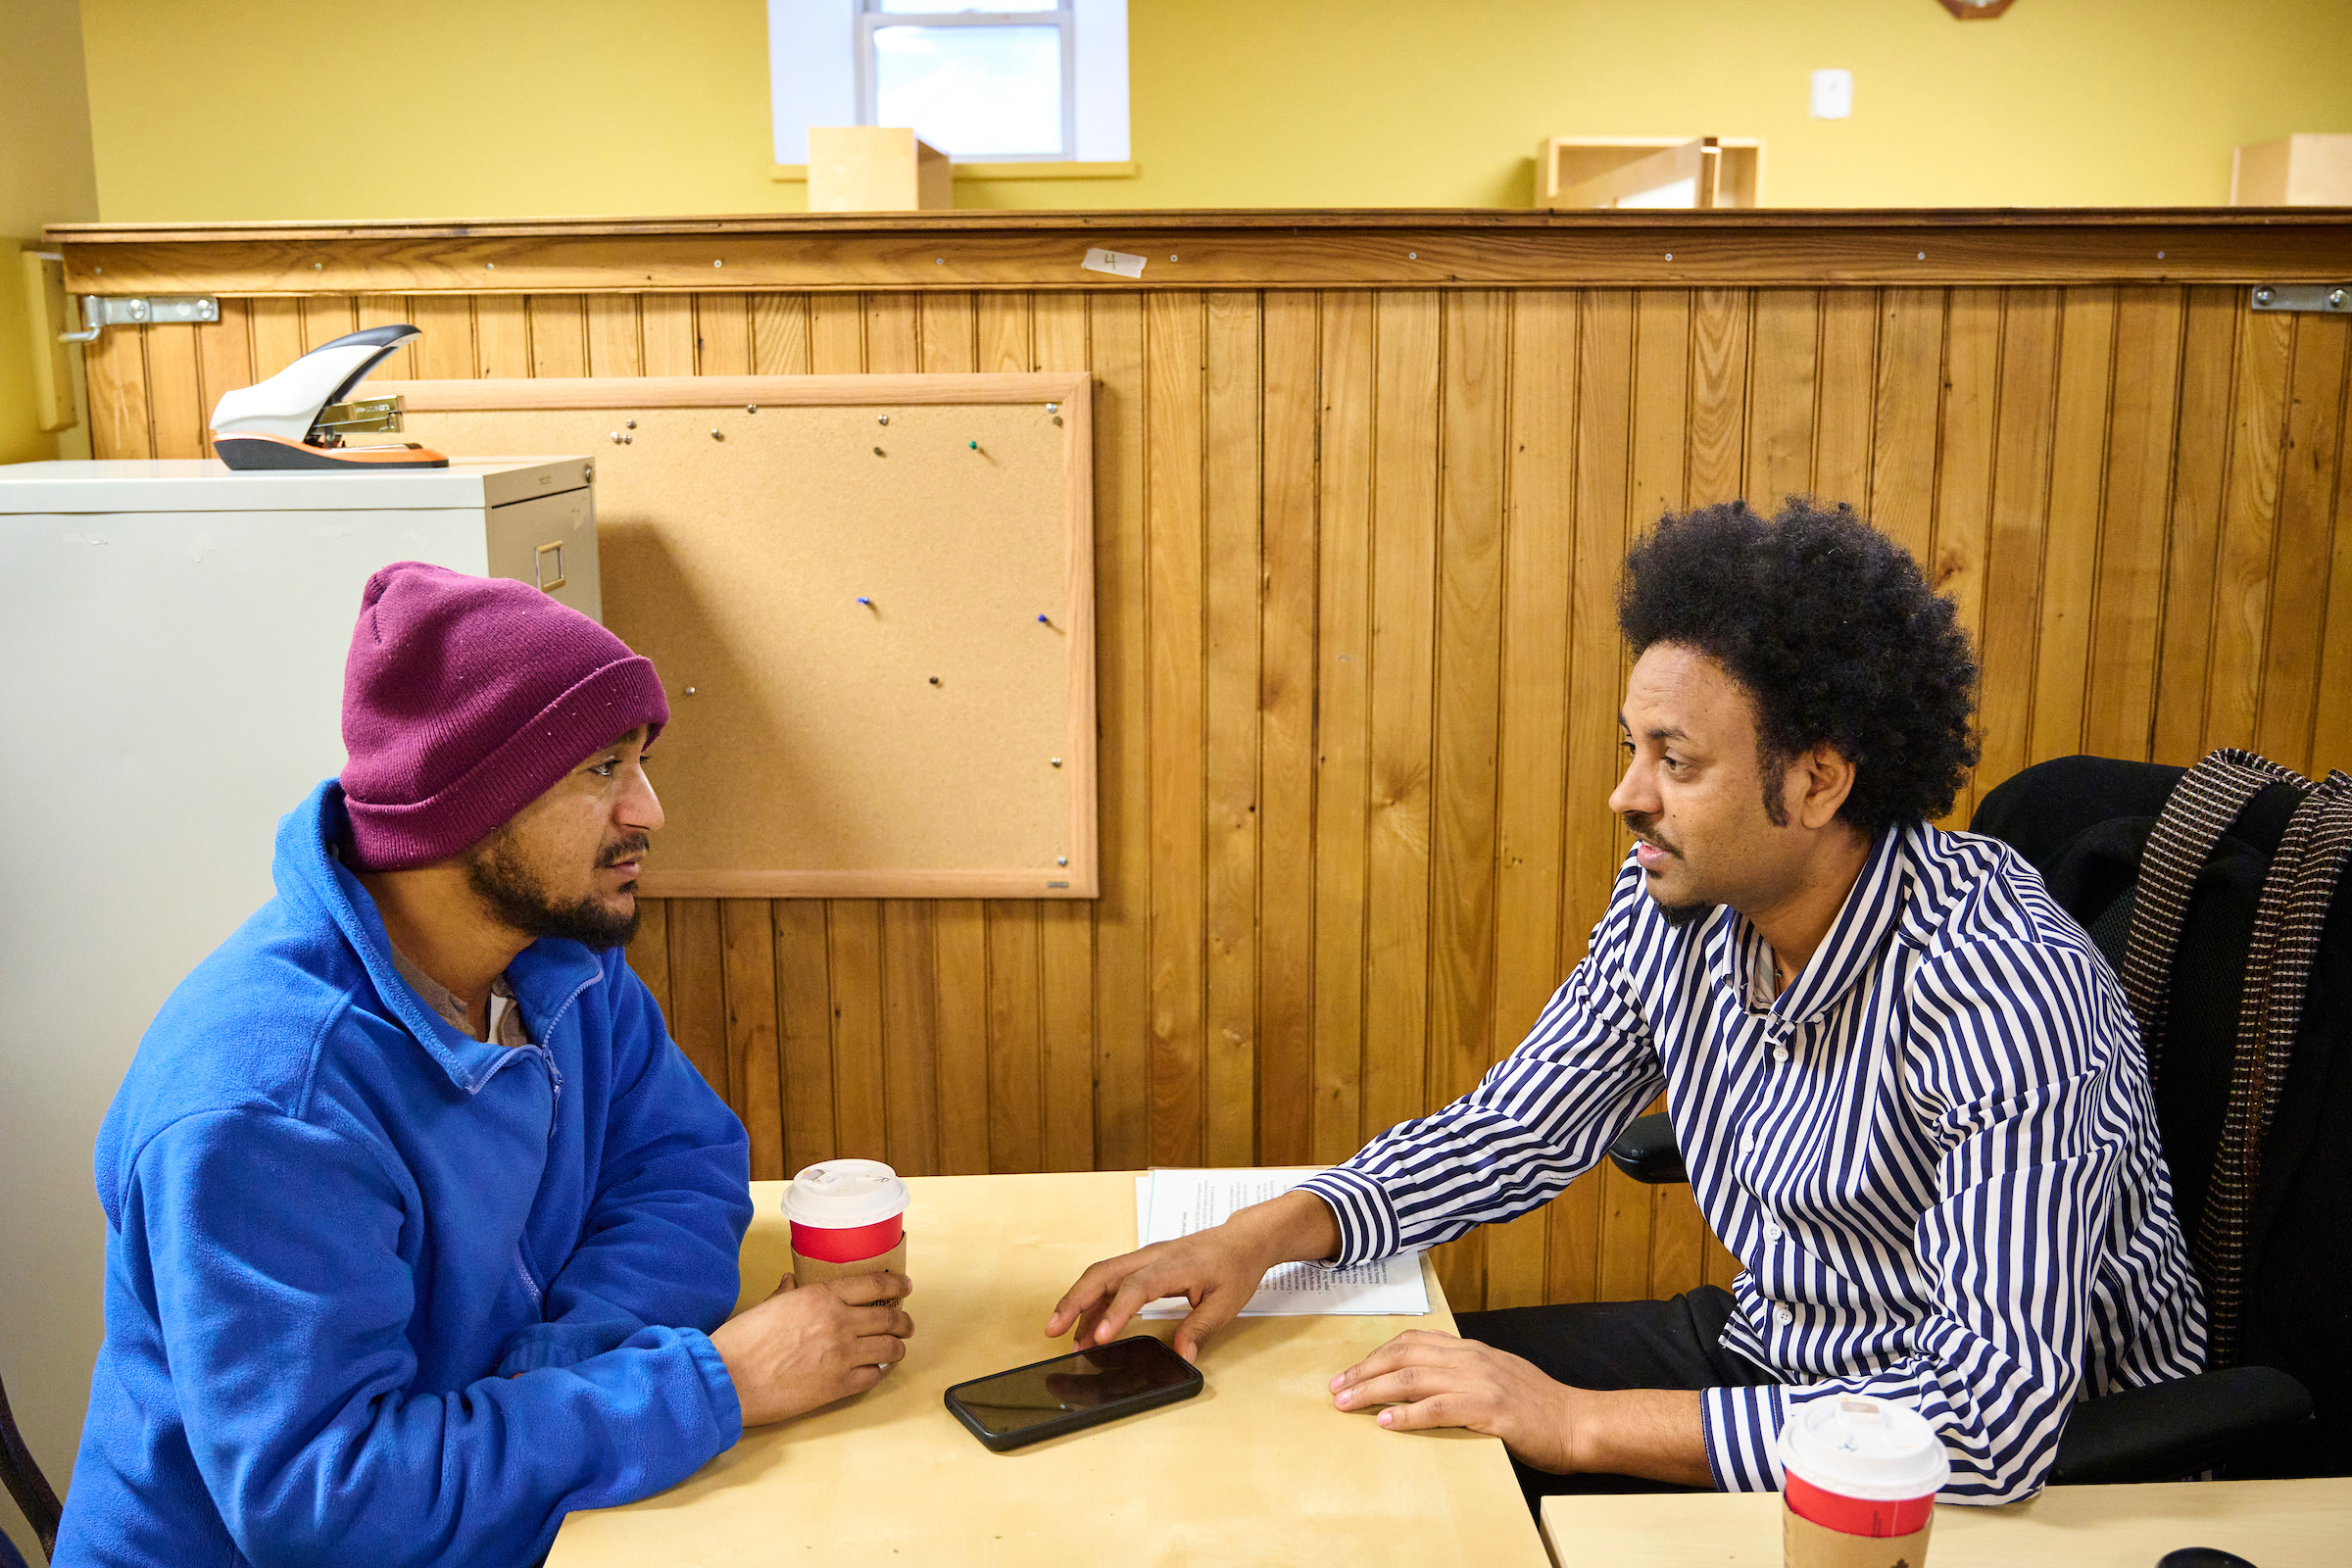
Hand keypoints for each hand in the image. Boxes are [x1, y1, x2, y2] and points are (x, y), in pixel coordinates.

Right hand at [710, 1271, 914, 1426]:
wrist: (729, 1377)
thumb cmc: (741, 1341)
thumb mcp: (766, 1306)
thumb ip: (786, 1293)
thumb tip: (792, 1281)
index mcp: (820, 1297)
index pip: (873, 1286)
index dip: (896, 1286)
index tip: (906, 1287)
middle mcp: (838, 1322)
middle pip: (889, 1318)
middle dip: (903, 1322)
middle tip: (906, 1325)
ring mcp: (841, 1355)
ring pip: (889, 1348)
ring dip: (897, 1348)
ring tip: (896, 1349)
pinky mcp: (838, 1385)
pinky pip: (872, 1377)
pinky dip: (877, 1373)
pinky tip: (872, 1372)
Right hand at [1043, 1190, 1340, 1362]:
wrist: (1242, 1239)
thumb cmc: (1235, 1266)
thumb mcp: (1226, 1303)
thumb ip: (1200, 1329)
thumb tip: (1181, 1356)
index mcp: (1173, 1265)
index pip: (1136, 1288)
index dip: (1114, 1313)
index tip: (1098, 1338)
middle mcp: (1152, 1257)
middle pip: (1102, 1274)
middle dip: (1074, 1301)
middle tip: (1053, 1330)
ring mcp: (1145, 1258)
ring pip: (1101, 1276)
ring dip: (1080, 1304)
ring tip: (1067, 1338)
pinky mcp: (1143, 1265)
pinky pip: (1111, 1280)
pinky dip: (1096, 1302)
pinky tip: (1090, 1328)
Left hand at [1328, 1331, 1710, 1485]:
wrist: (1577, 1422)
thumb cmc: (1536, 1406)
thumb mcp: (1494, 1377)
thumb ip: (1461, 1373)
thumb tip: (1420, 1381)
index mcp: (1469, 1349)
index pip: (1411, 1342)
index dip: (1375, 1356)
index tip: (1349, 1373)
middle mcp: (1470, 1358)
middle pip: (1403, 1356)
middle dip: (1364, 1372)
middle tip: (1335, 1389)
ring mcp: (1480, 1381)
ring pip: (1413, 1379)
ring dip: (1374, 1391)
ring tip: (1347, 1404)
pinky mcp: (1489, 1409)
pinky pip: (1439, 1409)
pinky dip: (1408, 1415)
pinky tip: (1385, 1423)